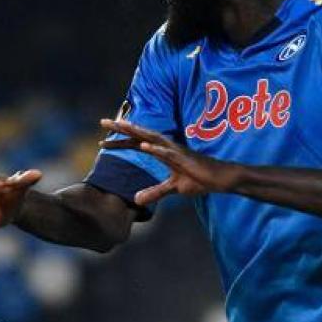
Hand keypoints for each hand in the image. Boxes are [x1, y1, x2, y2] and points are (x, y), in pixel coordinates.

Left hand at [100, 119, 239, 204]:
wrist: (219, 178)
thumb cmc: (199, 179)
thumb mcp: (173, 188)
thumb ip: (154, 192)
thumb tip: (136, 200)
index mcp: (163, 151)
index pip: (137, 143)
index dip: (120, 142)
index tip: (102, 143)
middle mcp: (167, 146)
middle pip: (140, 134)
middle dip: (122, 128)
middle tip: (103, 121)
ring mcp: (175, 150)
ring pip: (152, 137)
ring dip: (136, 132)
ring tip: (121, 125)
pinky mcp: (183, 157)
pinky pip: (167, 152)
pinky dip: (155, 148)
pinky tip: (143, 145)